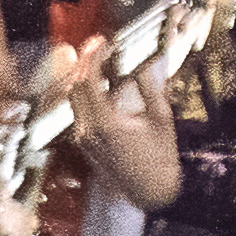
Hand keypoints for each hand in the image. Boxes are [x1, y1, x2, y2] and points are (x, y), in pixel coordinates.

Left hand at [58, 38, 179, 206]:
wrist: (151, 193)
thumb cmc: (161, 159)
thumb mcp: (161, 118)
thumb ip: (148, 86)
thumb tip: (139, 61)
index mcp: (106, 123)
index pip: (88, 79)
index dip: (93, 56)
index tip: (102, 41)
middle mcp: (88, 130)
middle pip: (75, 85)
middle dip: (85, 62)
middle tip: (100, 47)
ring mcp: (83, 138)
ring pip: (74, 97)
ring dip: (84, 77)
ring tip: (101, 63)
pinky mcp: (83, 143)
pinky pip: (78, 110)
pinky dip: (86, 94)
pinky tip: (102, 86)